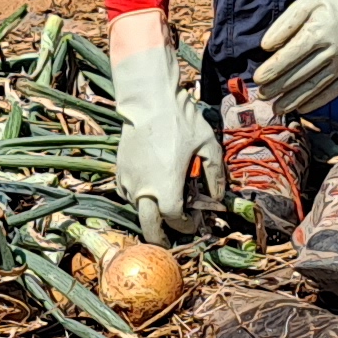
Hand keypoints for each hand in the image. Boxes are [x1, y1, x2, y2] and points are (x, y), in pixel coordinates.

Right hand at [108, 39, 219, 237]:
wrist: (148, 100)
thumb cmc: (180, 121)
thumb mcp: (208, 146)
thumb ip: (214, 175)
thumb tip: (218, 196)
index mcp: (167, 189)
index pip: (175, 221)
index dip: (186, 226)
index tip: (195, 221)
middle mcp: (144, 191)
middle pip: (149, 228)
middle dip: (161, 237)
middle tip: (170, 237)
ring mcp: (128, 181)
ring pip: (137, 209)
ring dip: (150, 214)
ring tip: (163, 207)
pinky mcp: (120, 169)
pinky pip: (127, 193)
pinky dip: (138, 198)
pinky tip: (149, 189)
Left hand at [253, 0, 337, 119]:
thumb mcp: (308, 1)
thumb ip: (286, 23)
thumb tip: (266, 46)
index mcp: (318, 32)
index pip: (289, 57)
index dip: (272, 70)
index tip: (258, 79)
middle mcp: (332, 51)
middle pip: (299, 75)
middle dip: (278, 88)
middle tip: (262, 96)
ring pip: (315, 87)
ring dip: (294, 100)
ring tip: (278, 108)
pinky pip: (334, 91)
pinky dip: (317, 101)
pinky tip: (302, 108)